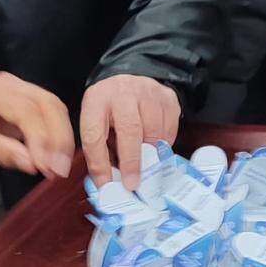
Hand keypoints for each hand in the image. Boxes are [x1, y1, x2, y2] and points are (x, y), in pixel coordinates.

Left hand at [0, 72, 73, 177]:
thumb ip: (0, 152)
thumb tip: (31, 164)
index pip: (27, 111)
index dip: (42, 139)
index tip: (47, 167)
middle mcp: (10, 83)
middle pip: (48, 104)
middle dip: (59, 138)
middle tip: (59, 169)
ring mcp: (20, 87)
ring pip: (53, 105)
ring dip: (62, 136)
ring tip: (60, 165)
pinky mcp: (26, 96)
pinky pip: (49, 109)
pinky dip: (57, 131)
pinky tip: (56, 153)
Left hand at [80, 74, 179, 189]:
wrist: (129, 82)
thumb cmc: (110, 111)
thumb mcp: (96, 124)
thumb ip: (101, 152)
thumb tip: (109, 183)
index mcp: (96, 101)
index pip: (95, 135)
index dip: (100, 163)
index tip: (106, 184)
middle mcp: (121, 92)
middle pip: (129, 129)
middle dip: (131, 161)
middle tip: (133, 184)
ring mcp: (147, 91)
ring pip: (154, 129)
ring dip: (151, 153)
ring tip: (146, 164)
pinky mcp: (166, 96)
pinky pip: (170, 127)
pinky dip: (164, 143)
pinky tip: (156, 146)